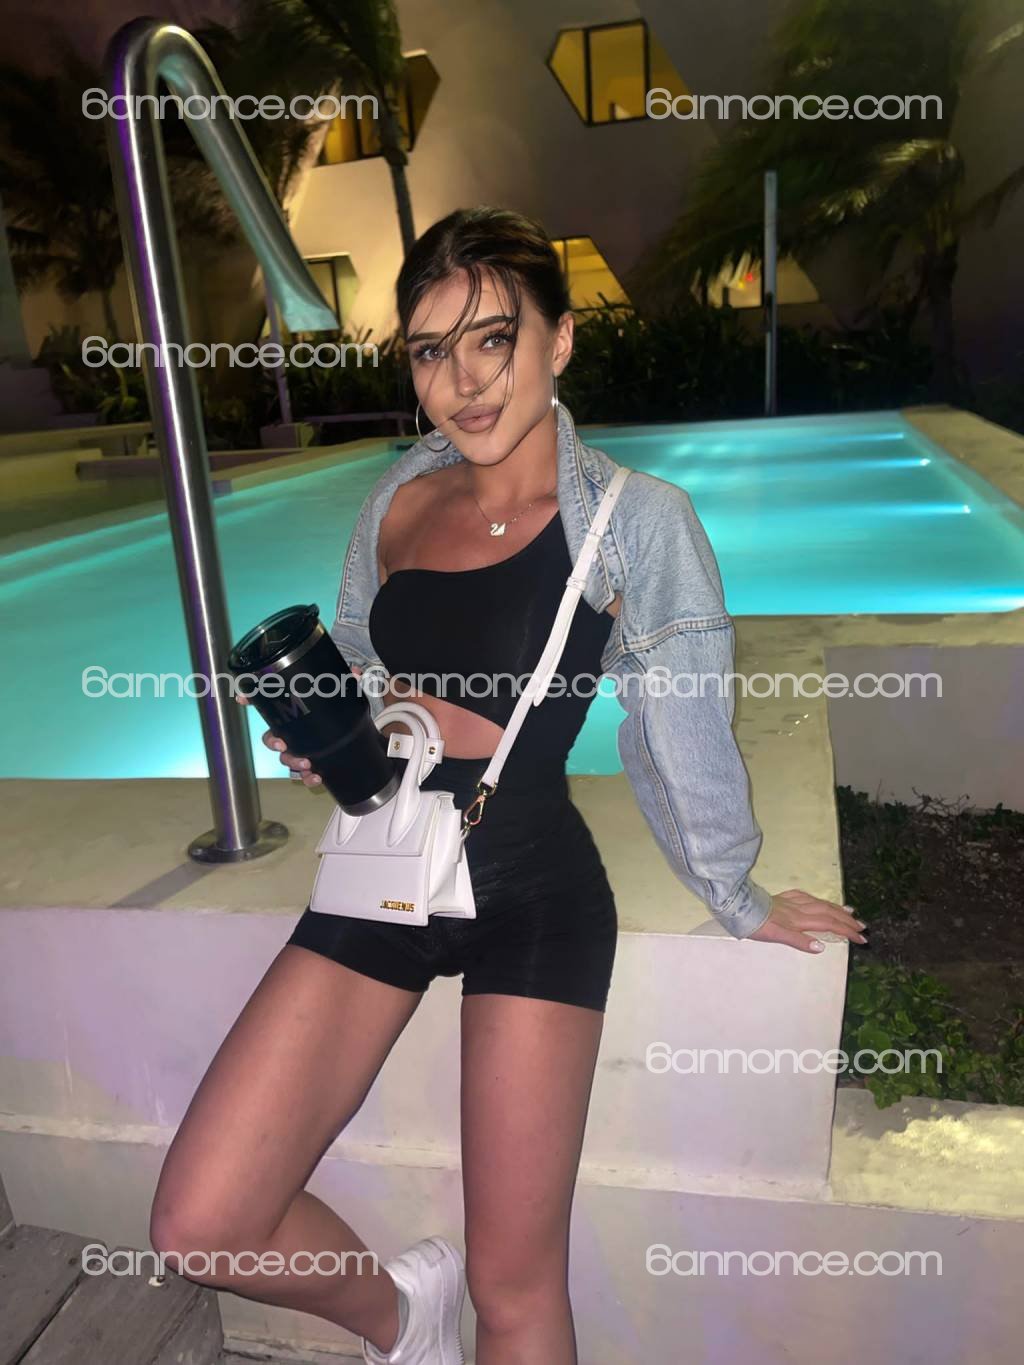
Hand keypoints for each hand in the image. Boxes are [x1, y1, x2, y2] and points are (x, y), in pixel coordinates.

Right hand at [234, 664, 364, 788]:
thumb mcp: (343, 696)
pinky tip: (316, 778)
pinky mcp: (312, 766)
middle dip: (273, 742)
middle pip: (271, 738)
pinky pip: (304, 775)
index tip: (242, 698)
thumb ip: (346, 683)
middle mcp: (291, 733)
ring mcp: (300, 750)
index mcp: (293, 713)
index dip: (251, 700)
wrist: (356, 738)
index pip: (268, 705)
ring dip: (292, 762)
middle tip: (283, 744)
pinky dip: (308, 778)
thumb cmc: (340, 714)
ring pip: (286, 759)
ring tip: (306, 763)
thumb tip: (355, 672)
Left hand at [747, 887, 867, 953]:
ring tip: (850, 912)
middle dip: (847, 920)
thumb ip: (798, 941)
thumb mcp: (775, 936)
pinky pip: (805, 897)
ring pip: (819, 904)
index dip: (846, 931)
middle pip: (828, 913)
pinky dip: (817, 899)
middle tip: (863, 927)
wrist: (738, 906)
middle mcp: (798, 909)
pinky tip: (819, 901)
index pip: (829, 925)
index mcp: (799, 920)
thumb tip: (821, 947)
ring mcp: (791, 902)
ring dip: (836, 909)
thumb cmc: (755, 925)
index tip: (861, 939)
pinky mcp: (782, 898)